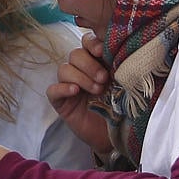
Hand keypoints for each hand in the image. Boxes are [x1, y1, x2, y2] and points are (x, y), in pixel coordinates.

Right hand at [46, 33, 113, 156]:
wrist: (116, 136)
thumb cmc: (122, 108)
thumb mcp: (125, 84)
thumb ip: (121, 66)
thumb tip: (122, 50)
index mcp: (98, 62)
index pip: (87, 42)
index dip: (92, 44)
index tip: (102, 52)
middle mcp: (82, 71)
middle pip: (75, 54)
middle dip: (89, 64)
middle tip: (103, 79)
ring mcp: (70, 85)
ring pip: (64, 69)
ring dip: (80, 77)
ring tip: (96, 90)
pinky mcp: (61, 101)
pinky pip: (53, 90)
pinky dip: (63, 88)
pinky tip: (75, 92)